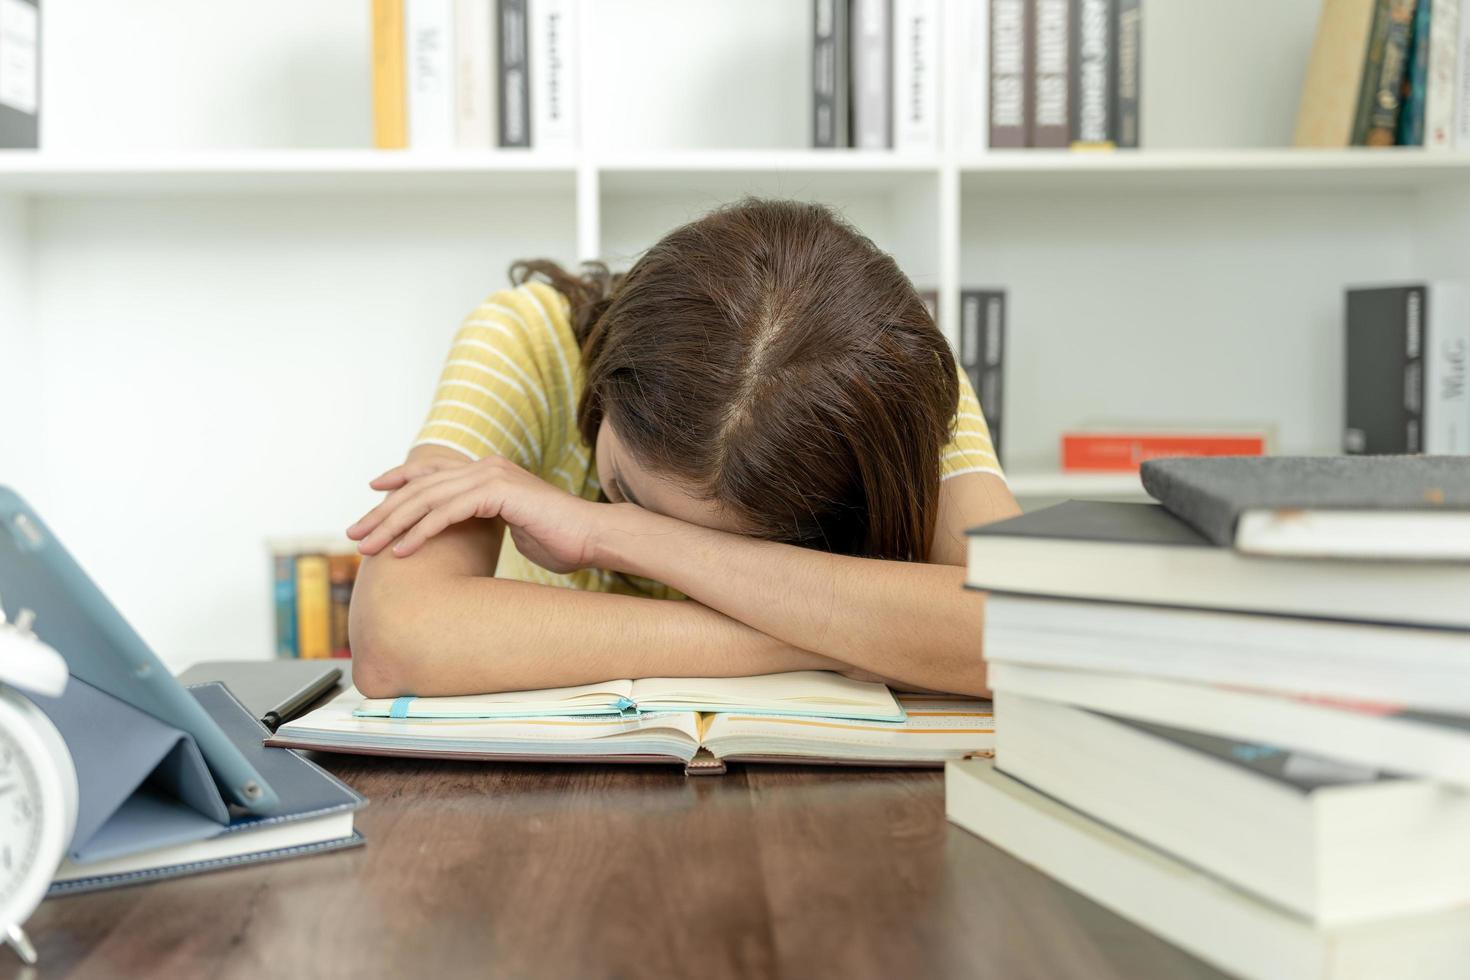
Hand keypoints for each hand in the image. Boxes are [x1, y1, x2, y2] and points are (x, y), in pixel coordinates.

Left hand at [347, 455, 607, 572]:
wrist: (592, 538)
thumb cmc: (559, 540)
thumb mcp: (512, 528)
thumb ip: (485, 523)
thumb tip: (465, 537)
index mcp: (488, 472)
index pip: (432, 471)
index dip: (398, 480)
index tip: (372, 495)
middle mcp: (485, 467)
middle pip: (420, 486)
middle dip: (383, 511)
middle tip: (355, 535)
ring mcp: (492, 476)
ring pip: (428, 499)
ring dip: (392, 524)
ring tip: (367, 547)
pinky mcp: (498, 492)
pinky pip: (448, 512)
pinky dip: (421, 531)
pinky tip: (401, 550)